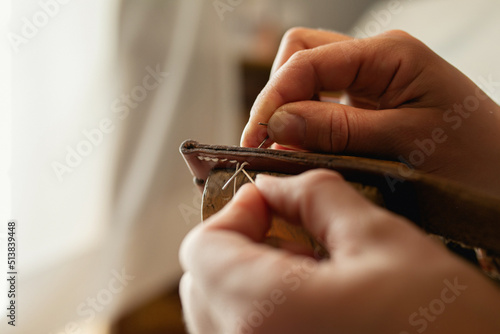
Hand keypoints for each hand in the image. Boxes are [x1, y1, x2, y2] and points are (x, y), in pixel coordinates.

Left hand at [179, 170, 499, 333]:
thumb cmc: (447, 327)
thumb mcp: (381, 240)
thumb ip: (316, 197)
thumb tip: (278, 184)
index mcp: (262, 312)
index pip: (202, 247)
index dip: (233, 212)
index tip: (268, 199)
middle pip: (203, 281)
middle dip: (239, 242)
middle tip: (286, 227)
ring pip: (219, 312)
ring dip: (248, 275)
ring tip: (305, 263)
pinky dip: (260, 308)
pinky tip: (311, 299)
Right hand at [240, 28, 499, 196]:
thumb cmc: (474, 160)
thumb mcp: (403, 143)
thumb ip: (336, 130)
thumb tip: (276, 122)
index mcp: (388, 54)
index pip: (307, 59)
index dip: (273, 97)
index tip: (255, 138)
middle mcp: (376, 60)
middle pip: (301, 56)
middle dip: (276, 96)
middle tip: (265, 142)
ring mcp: (371, 81)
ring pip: (307, 77)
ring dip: (287, 110)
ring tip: (281, 150)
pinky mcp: (368, 104)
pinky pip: (323, 103)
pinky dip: (304, 124)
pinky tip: (301, 149)